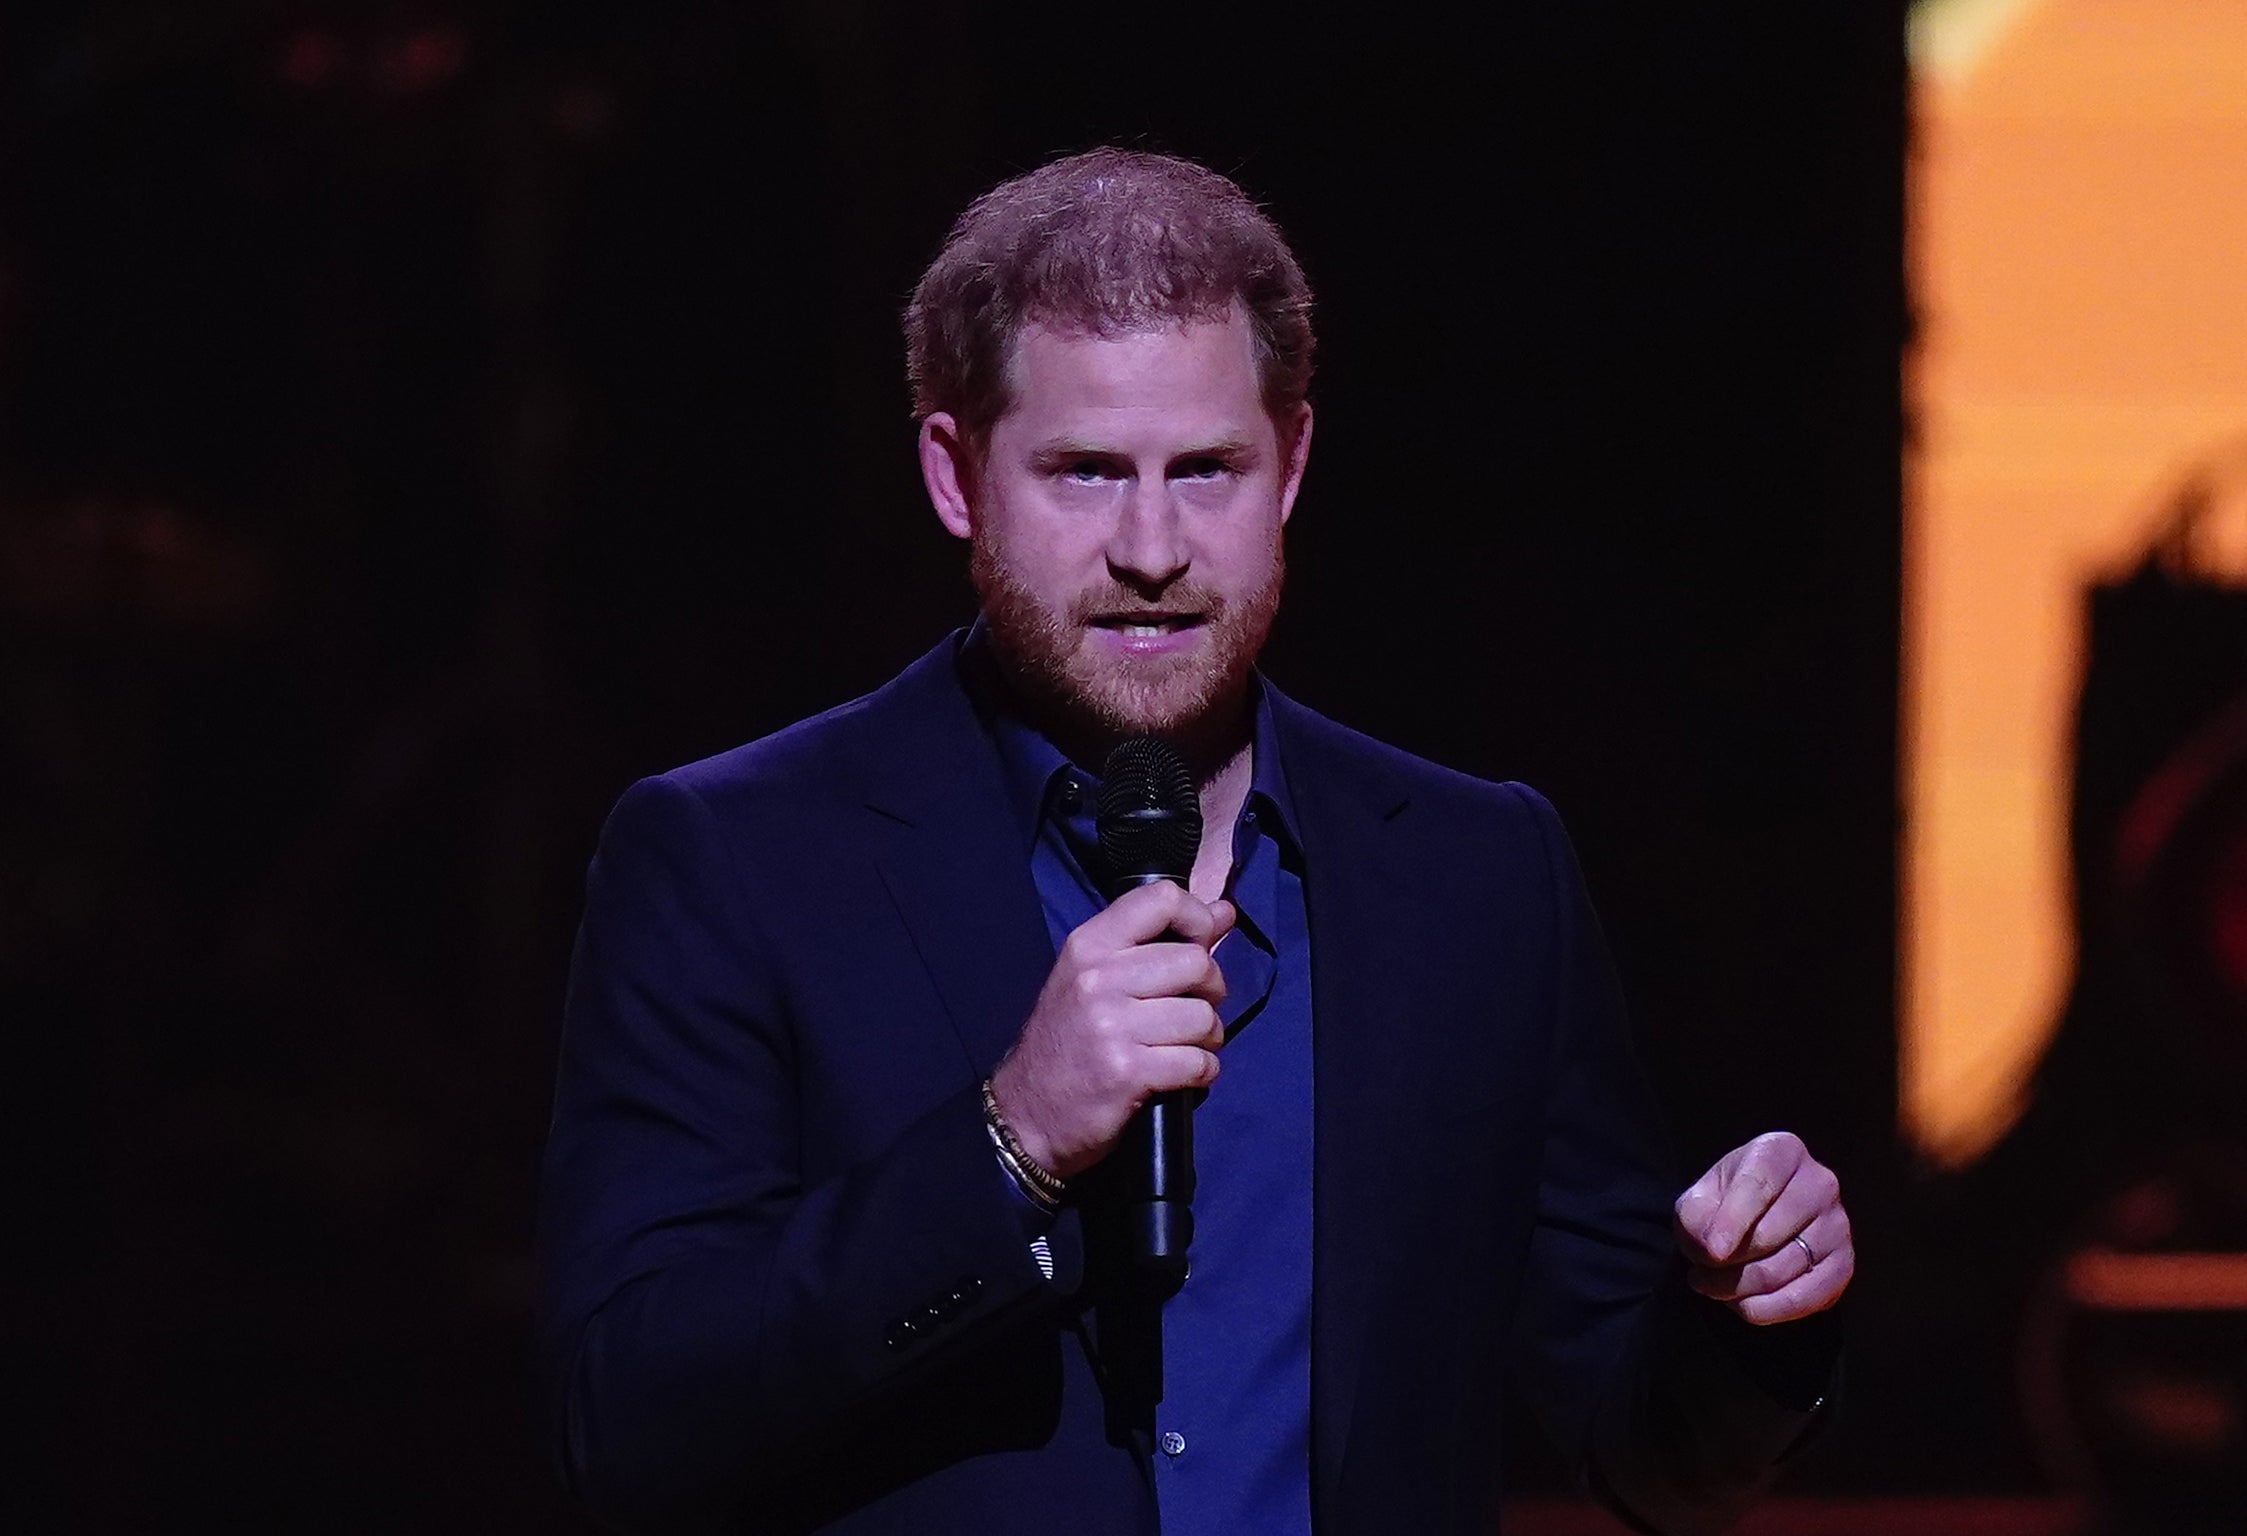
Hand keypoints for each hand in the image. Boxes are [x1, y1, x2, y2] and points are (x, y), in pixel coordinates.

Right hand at [988, 882, 1233, 1180]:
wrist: (1025, 1115)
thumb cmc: (1065, 1043)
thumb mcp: (1094, 980)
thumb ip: (1157, 943)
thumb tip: (1223, 912)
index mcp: (1089, 946)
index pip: (1162, 899)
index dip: (1199, 918)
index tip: (1201, 945)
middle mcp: (1098, 978)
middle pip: (1195, 962)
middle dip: (1210, 991)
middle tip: (1193, 1011)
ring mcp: (1112, 1025)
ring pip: (1202, 1016)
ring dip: (1208, 1038)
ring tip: (1186, 1047)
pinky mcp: (1127, 1071)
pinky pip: (1197, 1062)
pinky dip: (1202, 1072)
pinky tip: (1184, 1075)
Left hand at [1672, 1131, 1852, 1324]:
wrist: (1753, 1221)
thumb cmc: (1723, 1203)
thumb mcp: (1697, 1199)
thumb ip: (1695, 1217)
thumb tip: (1714, 1250)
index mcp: (1781, 1152)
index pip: (1757, 1186)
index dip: (1731, 1222)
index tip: (1711, 1253)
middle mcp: (1819, 1182)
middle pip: (1768, 1234)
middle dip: (1726, 1265)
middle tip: (1699, 1277)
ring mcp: (1839, 1224)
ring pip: (1784, 1269)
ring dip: (1740, 1290)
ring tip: (1713, 1288)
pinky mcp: (1844, 1264)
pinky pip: (1807, 1297)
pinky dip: (1769, 1309)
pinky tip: (1743, 1305)